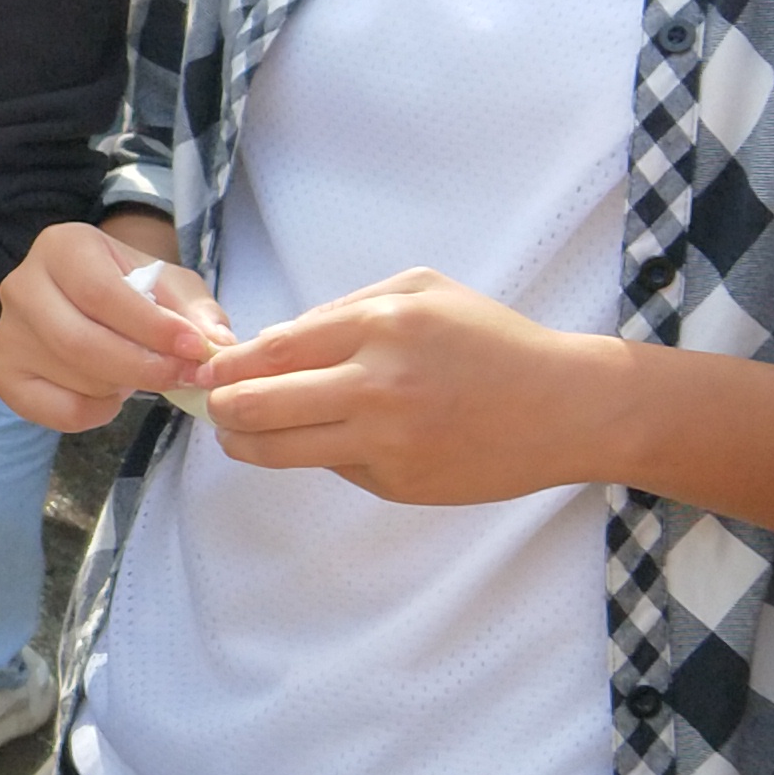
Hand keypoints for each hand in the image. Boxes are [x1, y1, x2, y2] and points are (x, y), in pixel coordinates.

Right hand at [0, 218, 225, 431]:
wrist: (91, 302)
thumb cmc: (133, 289)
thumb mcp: (171, 285)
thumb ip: (197, 311)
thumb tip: (218, 345)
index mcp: (62, 246)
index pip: (101, 293)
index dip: (151, 328)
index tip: (194, 350)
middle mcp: (22, 285)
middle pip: (79, 342)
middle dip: (142, 368)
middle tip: (183, 377)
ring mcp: (7, 332)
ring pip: (72, 377)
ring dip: (124, 387)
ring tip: (144, 373)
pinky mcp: (4, 374)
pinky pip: (55, 410)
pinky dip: (95, 412)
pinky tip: (111, 394)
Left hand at [193, 267, 615, 502]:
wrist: (565, 407)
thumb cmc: (493, 340)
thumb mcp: (424, 291)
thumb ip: (347, 308)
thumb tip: (275, 340)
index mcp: (382, 326)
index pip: (273, 350)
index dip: (227, 364)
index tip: (207, 369)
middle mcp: (378, 385)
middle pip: (261, 405)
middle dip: (222, 407)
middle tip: (211, 405)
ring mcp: (387, 441)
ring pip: (282, 450)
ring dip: (245, 443)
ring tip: (237, 435)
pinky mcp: (397, 483)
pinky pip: (334, 467)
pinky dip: (321, 454)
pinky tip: (332, 439)